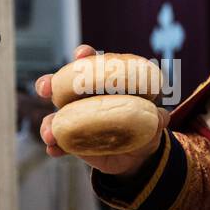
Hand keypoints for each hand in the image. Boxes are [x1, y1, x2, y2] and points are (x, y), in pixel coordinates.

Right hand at [35, 43, 169, 175]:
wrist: (138, 155)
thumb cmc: (144, 126)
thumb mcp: (153, 120)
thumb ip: (156, 117)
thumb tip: (163, 117)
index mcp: (104, 83)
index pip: (91, 63)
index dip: (84, 57)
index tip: (81, 55)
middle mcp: (83, 98)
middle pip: (61, 85)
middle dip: (50, 83)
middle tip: (45, 87)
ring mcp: (74, 120)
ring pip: (55, 117)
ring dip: (48, 123)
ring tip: (49, 134)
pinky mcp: (71, 141)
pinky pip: (58, 142)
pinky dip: (54, 146)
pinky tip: (53, 150)